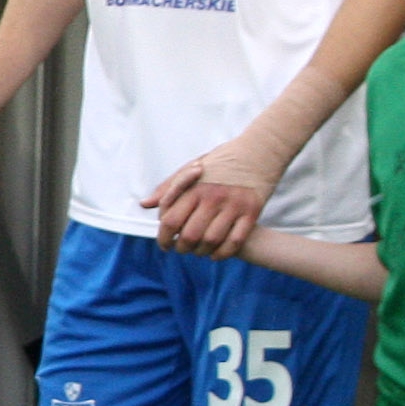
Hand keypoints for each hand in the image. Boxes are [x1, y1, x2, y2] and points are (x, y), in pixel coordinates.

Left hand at [146, 125, 290, 257]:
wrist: (259, 151)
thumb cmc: (221, 162)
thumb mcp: (191, 168)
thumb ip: (169, 188)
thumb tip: (145, 204)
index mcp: (195, 187)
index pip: (170, 221)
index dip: (163, 237)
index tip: (165, 244)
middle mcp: (213, 197)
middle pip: (189, 235)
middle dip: (181, 248)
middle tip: (181, 249)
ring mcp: (234, 205)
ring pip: (211, 241)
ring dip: (201, 252)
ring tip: (197, 251)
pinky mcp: (252, 211)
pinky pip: (235, 241)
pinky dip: (223, 253)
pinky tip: (216, 254)